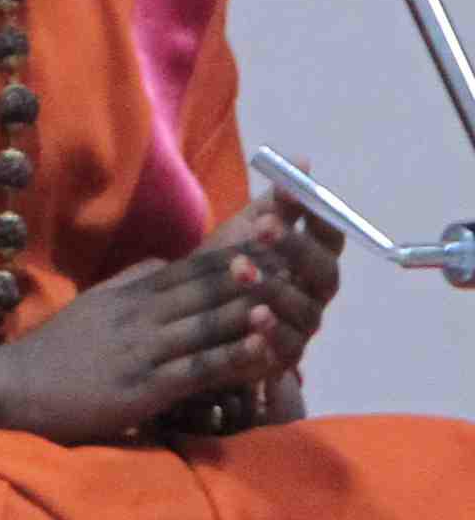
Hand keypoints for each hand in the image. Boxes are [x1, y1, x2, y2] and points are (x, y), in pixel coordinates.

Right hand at [0, 251, 281, 445]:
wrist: (11, 386)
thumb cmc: (57, 351)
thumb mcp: (95, 304)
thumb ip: (134, 282)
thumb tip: (171, 262)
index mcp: (134, 292)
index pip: (196, 260)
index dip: (238, 241)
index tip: (278, 219)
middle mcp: (142, 312)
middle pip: (207, 284)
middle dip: (254, 263)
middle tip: (297, 242)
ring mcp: (144, 348)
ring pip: (207, 322)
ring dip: (250, 307)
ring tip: (290, 290)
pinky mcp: (145, 385)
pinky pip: (197, 368)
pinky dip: (233, 357)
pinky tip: (263, 351)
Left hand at [191, 195, 343, 370]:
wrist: (190, 320)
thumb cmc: (225, 269)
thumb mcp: (245, 234)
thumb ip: (274, 205)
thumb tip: (301, 161)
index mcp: (310, 261)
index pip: (328, 236)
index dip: (315, 214)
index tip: (289, 191)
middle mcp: (313, 294)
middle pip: (322, 271)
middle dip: (296, 247)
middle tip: (262, 226)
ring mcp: (301, 327)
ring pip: (302, 310)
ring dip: (275, 288)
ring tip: (241, 270)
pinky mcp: (280, 358)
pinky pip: (283, 349)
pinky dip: (271, 335)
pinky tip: (253, 320)